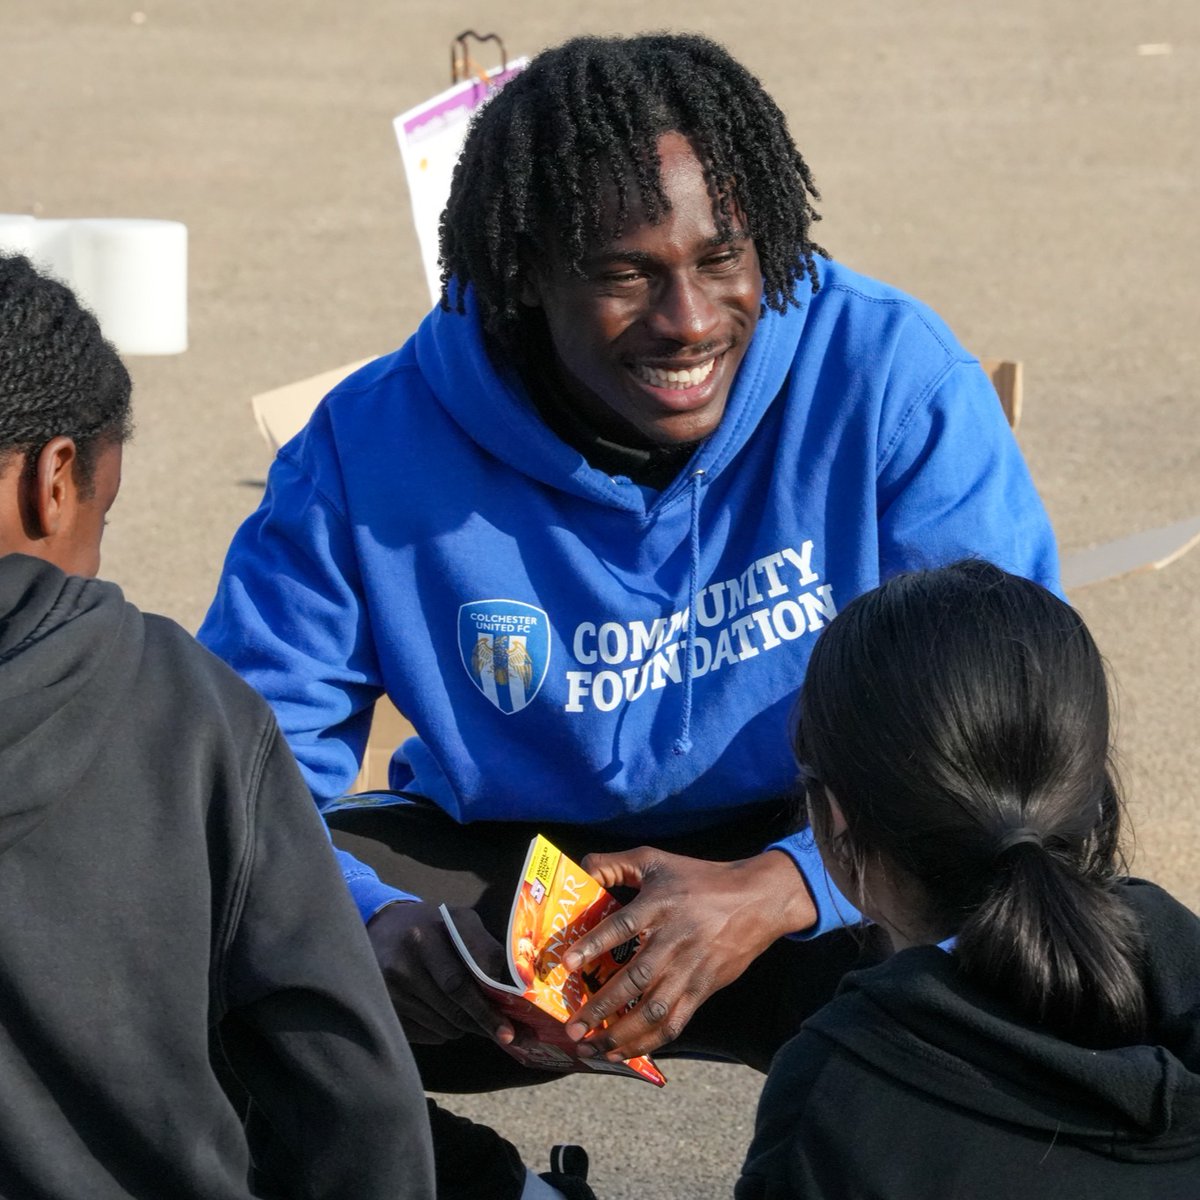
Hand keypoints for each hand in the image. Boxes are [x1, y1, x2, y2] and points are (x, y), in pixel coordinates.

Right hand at [366, 900, 514, 1045]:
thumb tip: (508, 990)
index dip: (484, 1011)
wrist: (381, 929)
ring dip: (462, 1026)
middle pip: (451, 1011)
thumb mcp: (460, 921)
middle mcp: (401, 967)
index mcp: (424, 939)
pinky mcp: (384, 1011)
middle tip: (503, 1034)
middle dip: (480, 1024)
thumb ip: (485, 949)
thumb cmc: (431, 925)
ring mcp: (388, 992)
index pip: (457, 985)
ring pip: (441, 1028)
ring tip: (468, 1009)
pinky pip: (425, 1035)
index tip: (507, 1031)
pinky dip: (442, 1030)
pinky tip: (442, 1010)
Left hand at [561, 848, 816, 1060]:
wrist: (757, 900)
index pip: (622, 927)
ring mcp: (691, 968)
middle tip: (572, 1027)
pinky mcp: (704, 988)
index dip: (594, 945)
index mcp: (659, 905)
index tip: (567, 965)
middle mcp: (674, 940)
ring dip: (620, 1034)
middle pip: (635, 979)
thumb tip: (579, 868)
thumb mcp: (656, 860)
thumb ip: (615, 863)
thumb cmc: (699, 878)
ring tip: (591, 1048)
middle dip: (601, 1007)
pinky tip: (622, 1051)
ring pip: (653, 1009)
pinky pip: (674, 1021)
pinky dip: (647, 1041)